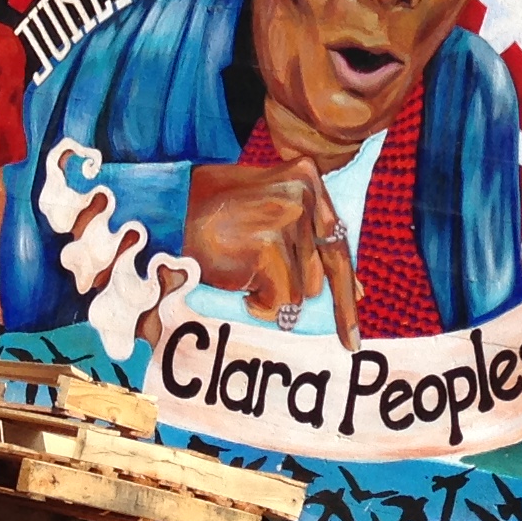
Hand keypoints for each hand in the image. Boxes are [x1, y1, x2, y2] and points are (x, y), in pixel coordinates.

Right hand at [185, 154, 356, 332]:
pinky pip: (282, 301)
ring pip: (304, 291)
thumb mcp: (269, 214)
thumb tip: (356, 289)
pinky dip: (260, 305)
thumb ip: (308, 241)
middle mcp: (304, 192)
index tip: (355, 331)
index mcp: (308, 177)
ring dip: (274, 296)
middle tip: (349, 343)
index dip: (348, 290)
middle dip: (317, 302)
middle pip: (323, 273)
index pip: (338, 243)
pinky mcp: (269, 246)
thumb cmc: (214, 216)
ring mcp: (287, 217)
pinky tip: (238, 286)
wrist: (166, 211)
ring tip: (242, 273)